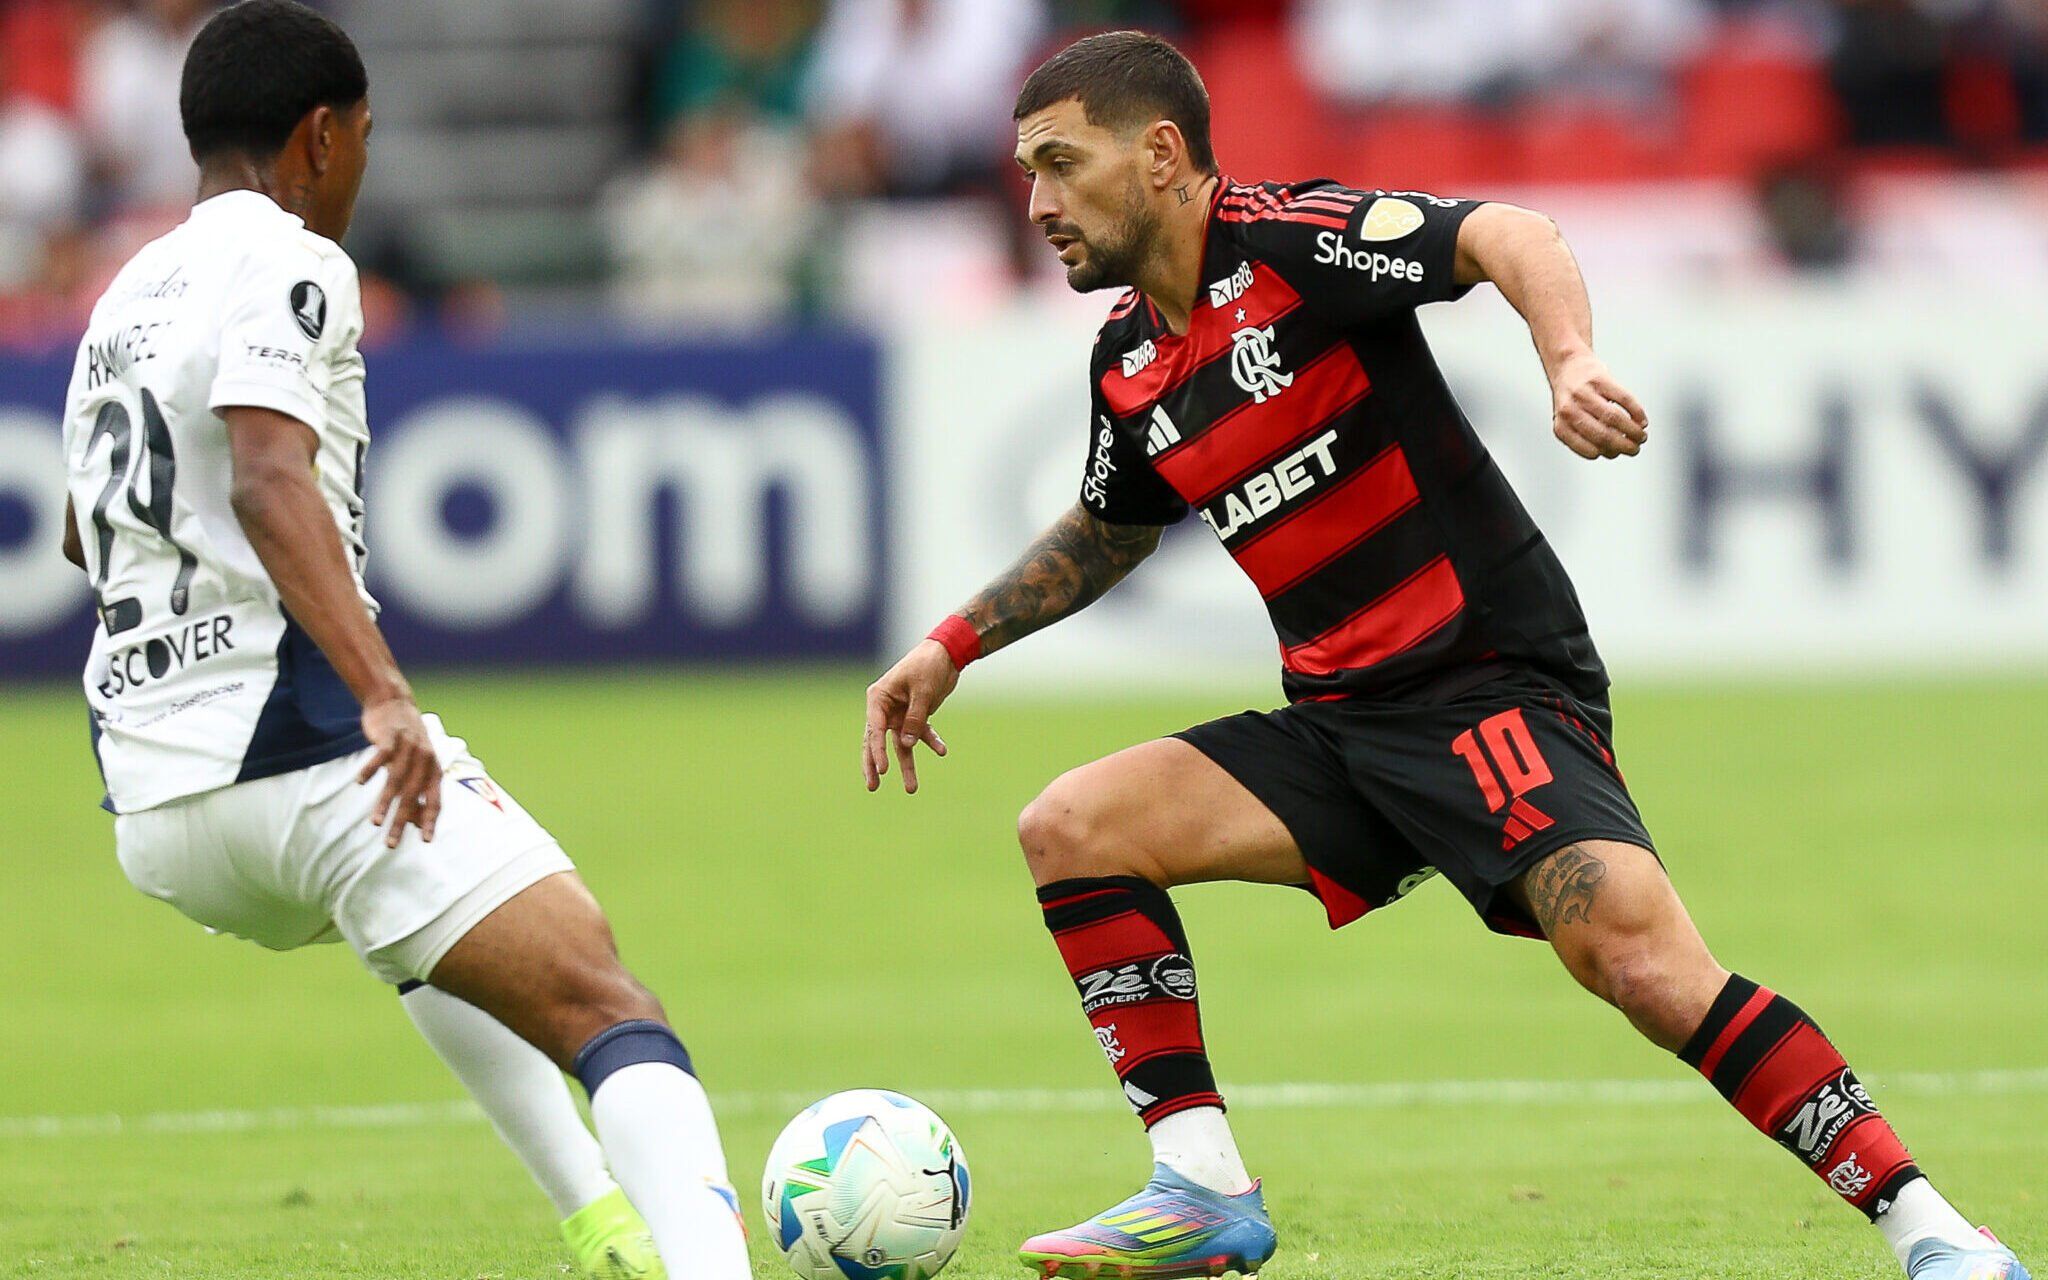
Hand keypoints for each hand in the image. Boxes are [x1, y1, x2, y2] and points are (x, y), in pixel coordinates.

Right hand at [356, 694, 440, 847]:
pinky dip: (370, 769)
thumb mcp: (417, 767)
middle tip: (391, 844)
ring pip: (396, 780)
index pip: (435, 800)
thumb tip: (420, 825)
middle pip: (413, 796)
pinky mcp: (390, 736)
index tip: (427, 841)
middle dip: (402, 821)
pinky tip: (360, 783)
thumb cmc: (406, 743)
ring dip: (384, 803)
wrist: (394, 703)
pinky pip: (381, 756)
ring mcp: (408, 747)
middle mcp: (425, 760)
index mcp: (433, 769)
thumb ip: (418, 793)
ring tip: (375, 823)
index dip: (431, 820)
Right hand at [863, 639, 957, 793]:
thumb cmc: (929, 666)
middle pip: (876, 742)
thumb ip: (914, 719)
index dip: (877, 752)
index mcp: (879, 698)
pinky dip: (930, 742)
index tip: (883, 771)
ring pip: (899, 745)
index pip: (873, 729)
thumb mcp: (923, 692)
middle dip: (876, 765)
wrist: (947, 653)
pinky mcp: (915, 716)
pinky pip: (919, 735)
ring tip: (911, 789)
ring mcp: (899, 713)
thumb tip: (906, 745)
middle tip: (872, 787)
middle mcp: (885, 708)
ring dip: (907, 765)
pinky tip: (942, 751)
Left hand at [1550, 352, 1647, 459]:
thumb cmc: (1572, 398)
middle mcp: (1569, 410)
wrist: (1566, 364)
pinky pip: (1623, 398)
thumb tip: (1615, 451)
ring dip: (1633, 430)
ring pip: (1614, 418)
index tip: (1618, 453)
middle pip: (1603, 435)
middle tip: (1635, 448)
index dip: (1608, 453)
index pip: (1589, 448)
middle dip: (1624, 446)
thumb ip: (1587, 436)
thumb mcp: (1571, 421)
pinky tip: (1642, 419)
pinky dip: (1636, 411)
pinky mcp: (1599, 378)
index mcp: (1561, 425)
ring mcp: (1584, 393)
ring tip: (1641, 435)